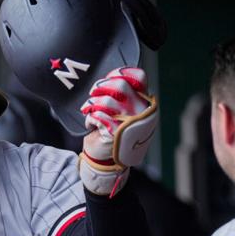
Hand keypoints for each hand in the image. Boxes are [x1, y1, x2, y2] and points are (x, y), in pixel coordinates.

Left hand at [79, 67, 157, 197]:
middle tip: (93, 93)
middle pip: (120, 86)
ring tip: (89, 110)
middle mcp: (141, 112)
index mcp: (145, 104)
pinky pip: (97, 116)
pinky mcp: (115, 133)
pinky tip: (91, 124)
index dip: (121, 73)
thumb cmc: (114, 135)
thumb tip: (113, 76)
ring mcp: (129, 123)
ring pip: (105, 101)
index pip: (139, 78)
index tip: (108, 77)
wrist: (109, 162)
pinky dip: (90, 119)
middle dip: (100, 87)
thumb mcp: (124, 113)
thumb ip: (124, 97)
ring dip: (91, 104)